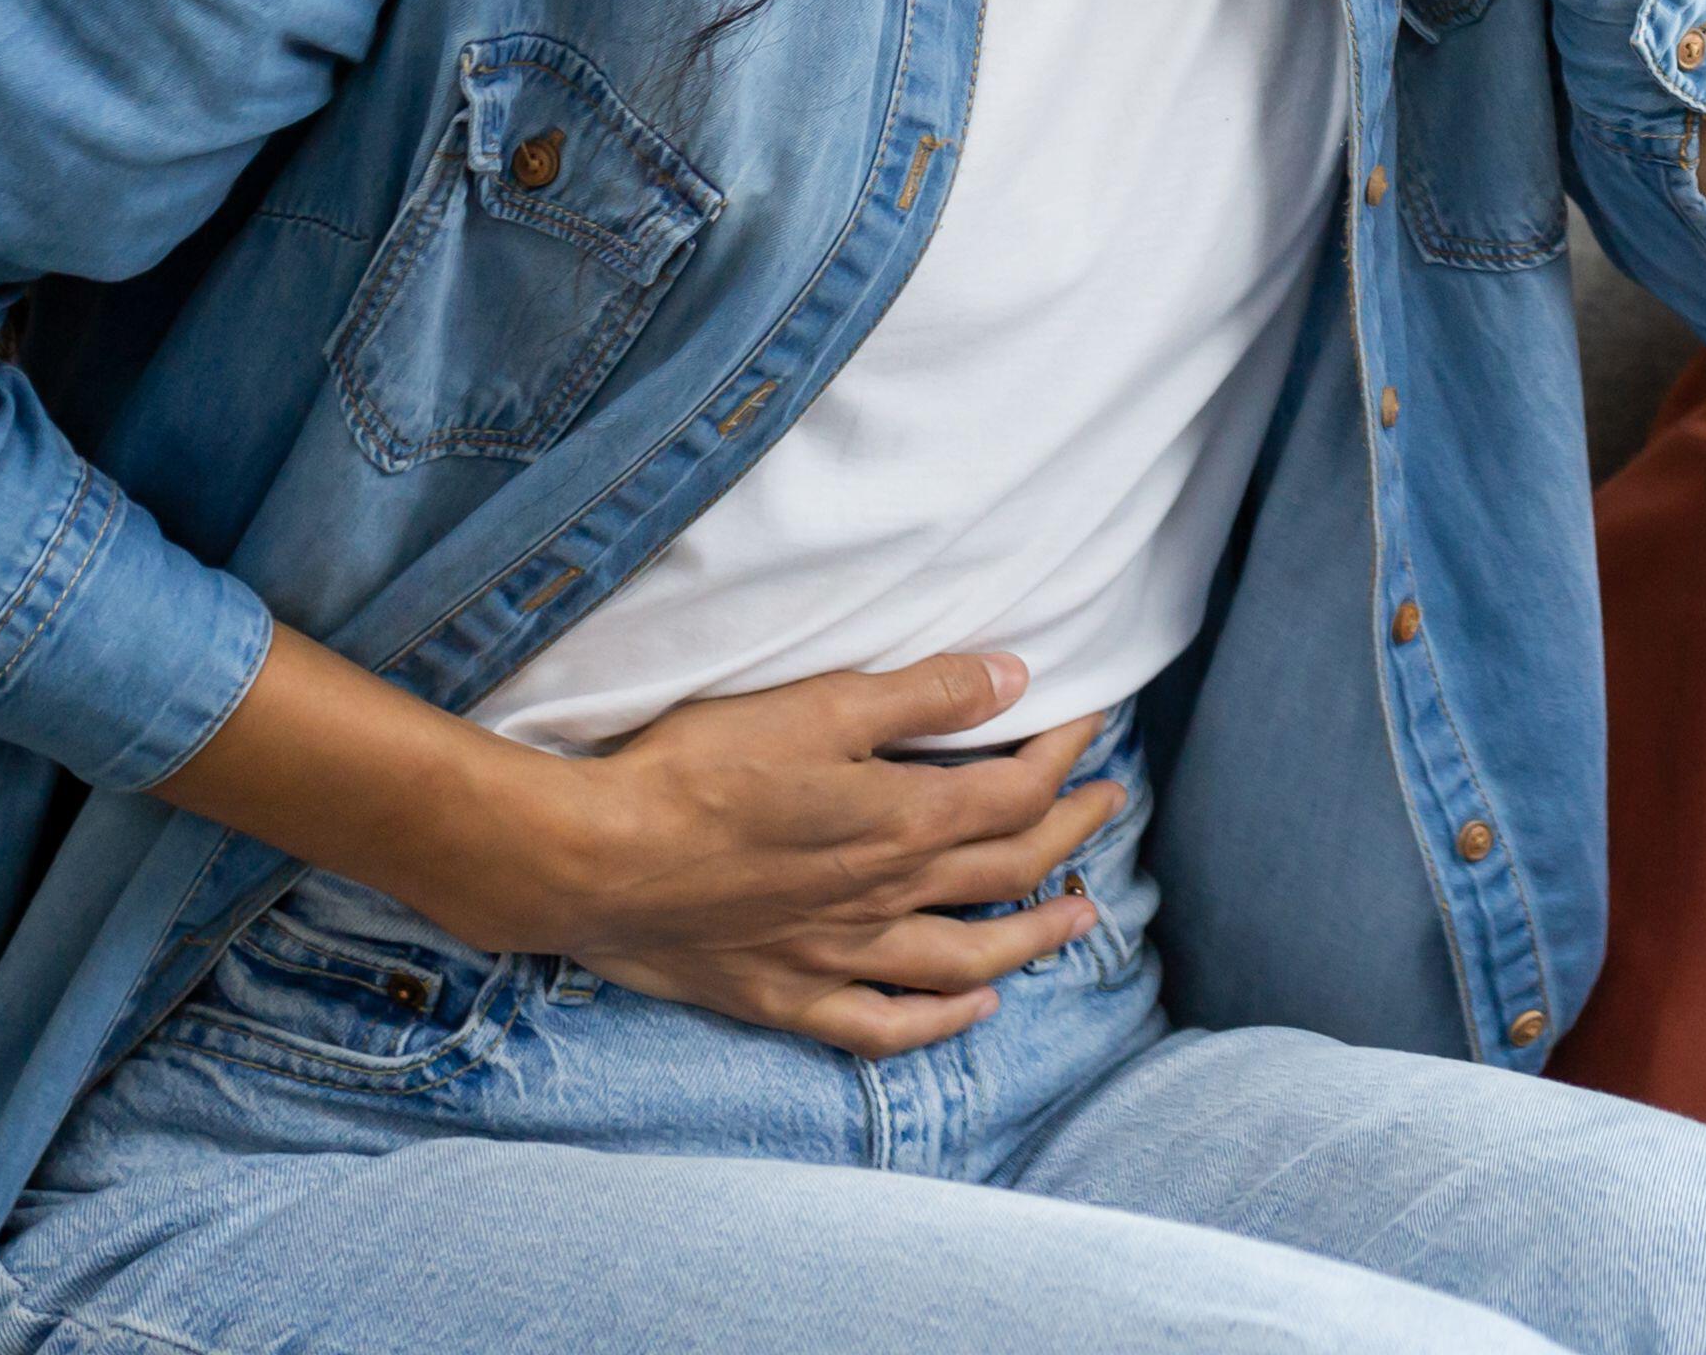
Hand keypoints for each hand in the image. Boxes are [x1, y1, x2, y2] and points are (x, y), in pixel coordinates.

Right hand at [527, 656, 1125, 1054]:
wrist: (594, 859)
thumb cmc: (699, 769)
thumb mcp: (820, 705)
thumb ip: (924, 696)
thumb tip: (1017, 679)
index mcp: (904, 820)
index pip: (1017, 789)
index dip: (1064, 752)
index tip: (1088, 723)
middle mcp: (888, 897)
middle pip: (1009, 869)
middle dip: (1071, 832)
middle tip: (1111, 805)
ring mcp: (841, 957)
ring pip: (968, 957)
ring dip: (1035, 938)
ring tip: (1081, 918)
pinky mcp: (787, 997)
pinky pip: (884, 1026)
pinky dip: (939, 1022)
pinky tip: (974, 1011)